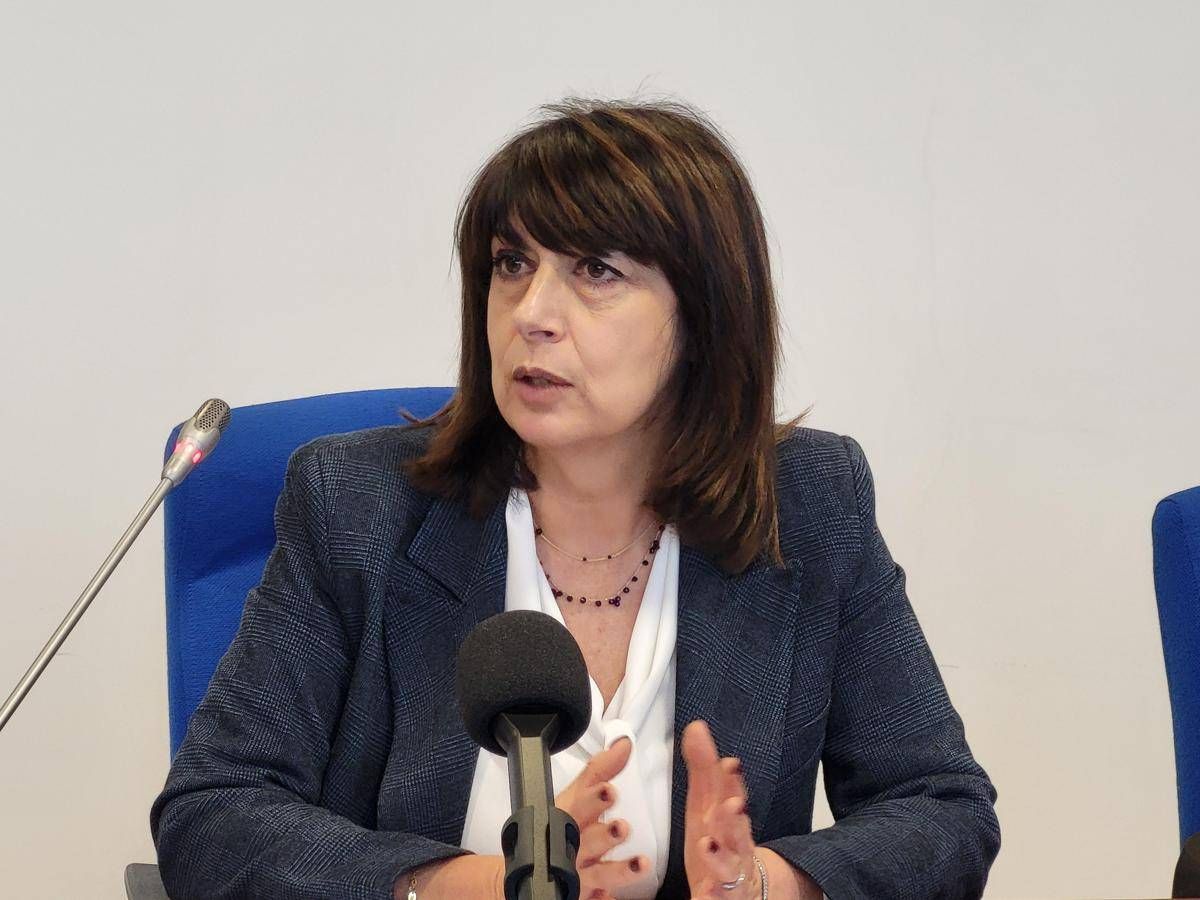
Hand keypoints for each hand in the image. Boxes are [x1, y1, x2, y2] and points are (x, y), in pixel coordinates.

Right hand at [554, 736, 647, 899]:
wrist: (529, 872)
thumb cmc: (555, 828)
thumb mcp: (575, 796)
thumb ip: (600, 770)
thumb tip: (625, 744)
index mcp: (566, 818)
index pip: (578, 806)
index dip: (593, 799)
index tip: (609, 791)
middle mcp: (570, 848)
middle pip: (585, 840)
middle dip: (603, 835)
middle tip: (621, 827)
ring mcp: (575, 877)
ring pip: (596, 875)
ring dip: (616, 870)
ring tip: (640, 864)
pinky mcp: (580, 897)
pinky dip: (606, 899)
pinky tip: (615, 898)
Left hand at [681, 720, 759, 899]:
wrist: (742, 888)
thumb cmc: (720, 839)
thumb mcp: (707, 802)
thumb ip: (702, 767)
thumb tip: (697, 726)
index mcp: (728, 819)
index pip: (733, 796)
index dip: (732, 782)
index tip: (729, 764)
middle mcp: (734, 845)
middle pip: (737, 831)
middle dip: (732, 818)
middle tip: (728, 805)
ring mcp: (730, 873)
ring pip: (730, 866)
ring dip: (721, 857)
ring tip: (706, 845)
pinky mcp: (720, 898)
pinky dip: (710, 899)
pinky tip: (702, 896)